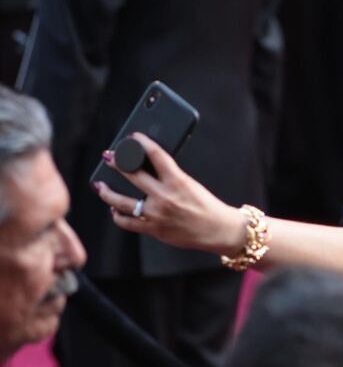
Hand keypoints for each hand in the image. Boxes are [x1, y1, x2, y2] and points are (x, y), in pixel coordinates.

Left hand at [95, 133, 246, 256]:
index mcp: (177, 180)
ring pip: (122, 202)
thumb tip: (149, 169)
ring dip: (107, 193)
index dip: (142, 143)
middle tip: (108, 157)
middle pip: (133, 175)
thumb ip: (171, 177)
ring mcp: (157, 214)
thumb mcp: (191, 184)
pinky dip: (118, 216)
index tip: (133, 137)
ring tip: (100, 186)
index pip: (156, 155)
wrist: (217, 229)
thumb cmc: (207, 205)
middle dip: (117, 163)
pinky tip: (115, 210)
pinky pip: (128, 223)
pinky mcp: (154, 229)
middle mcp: (164, 196)